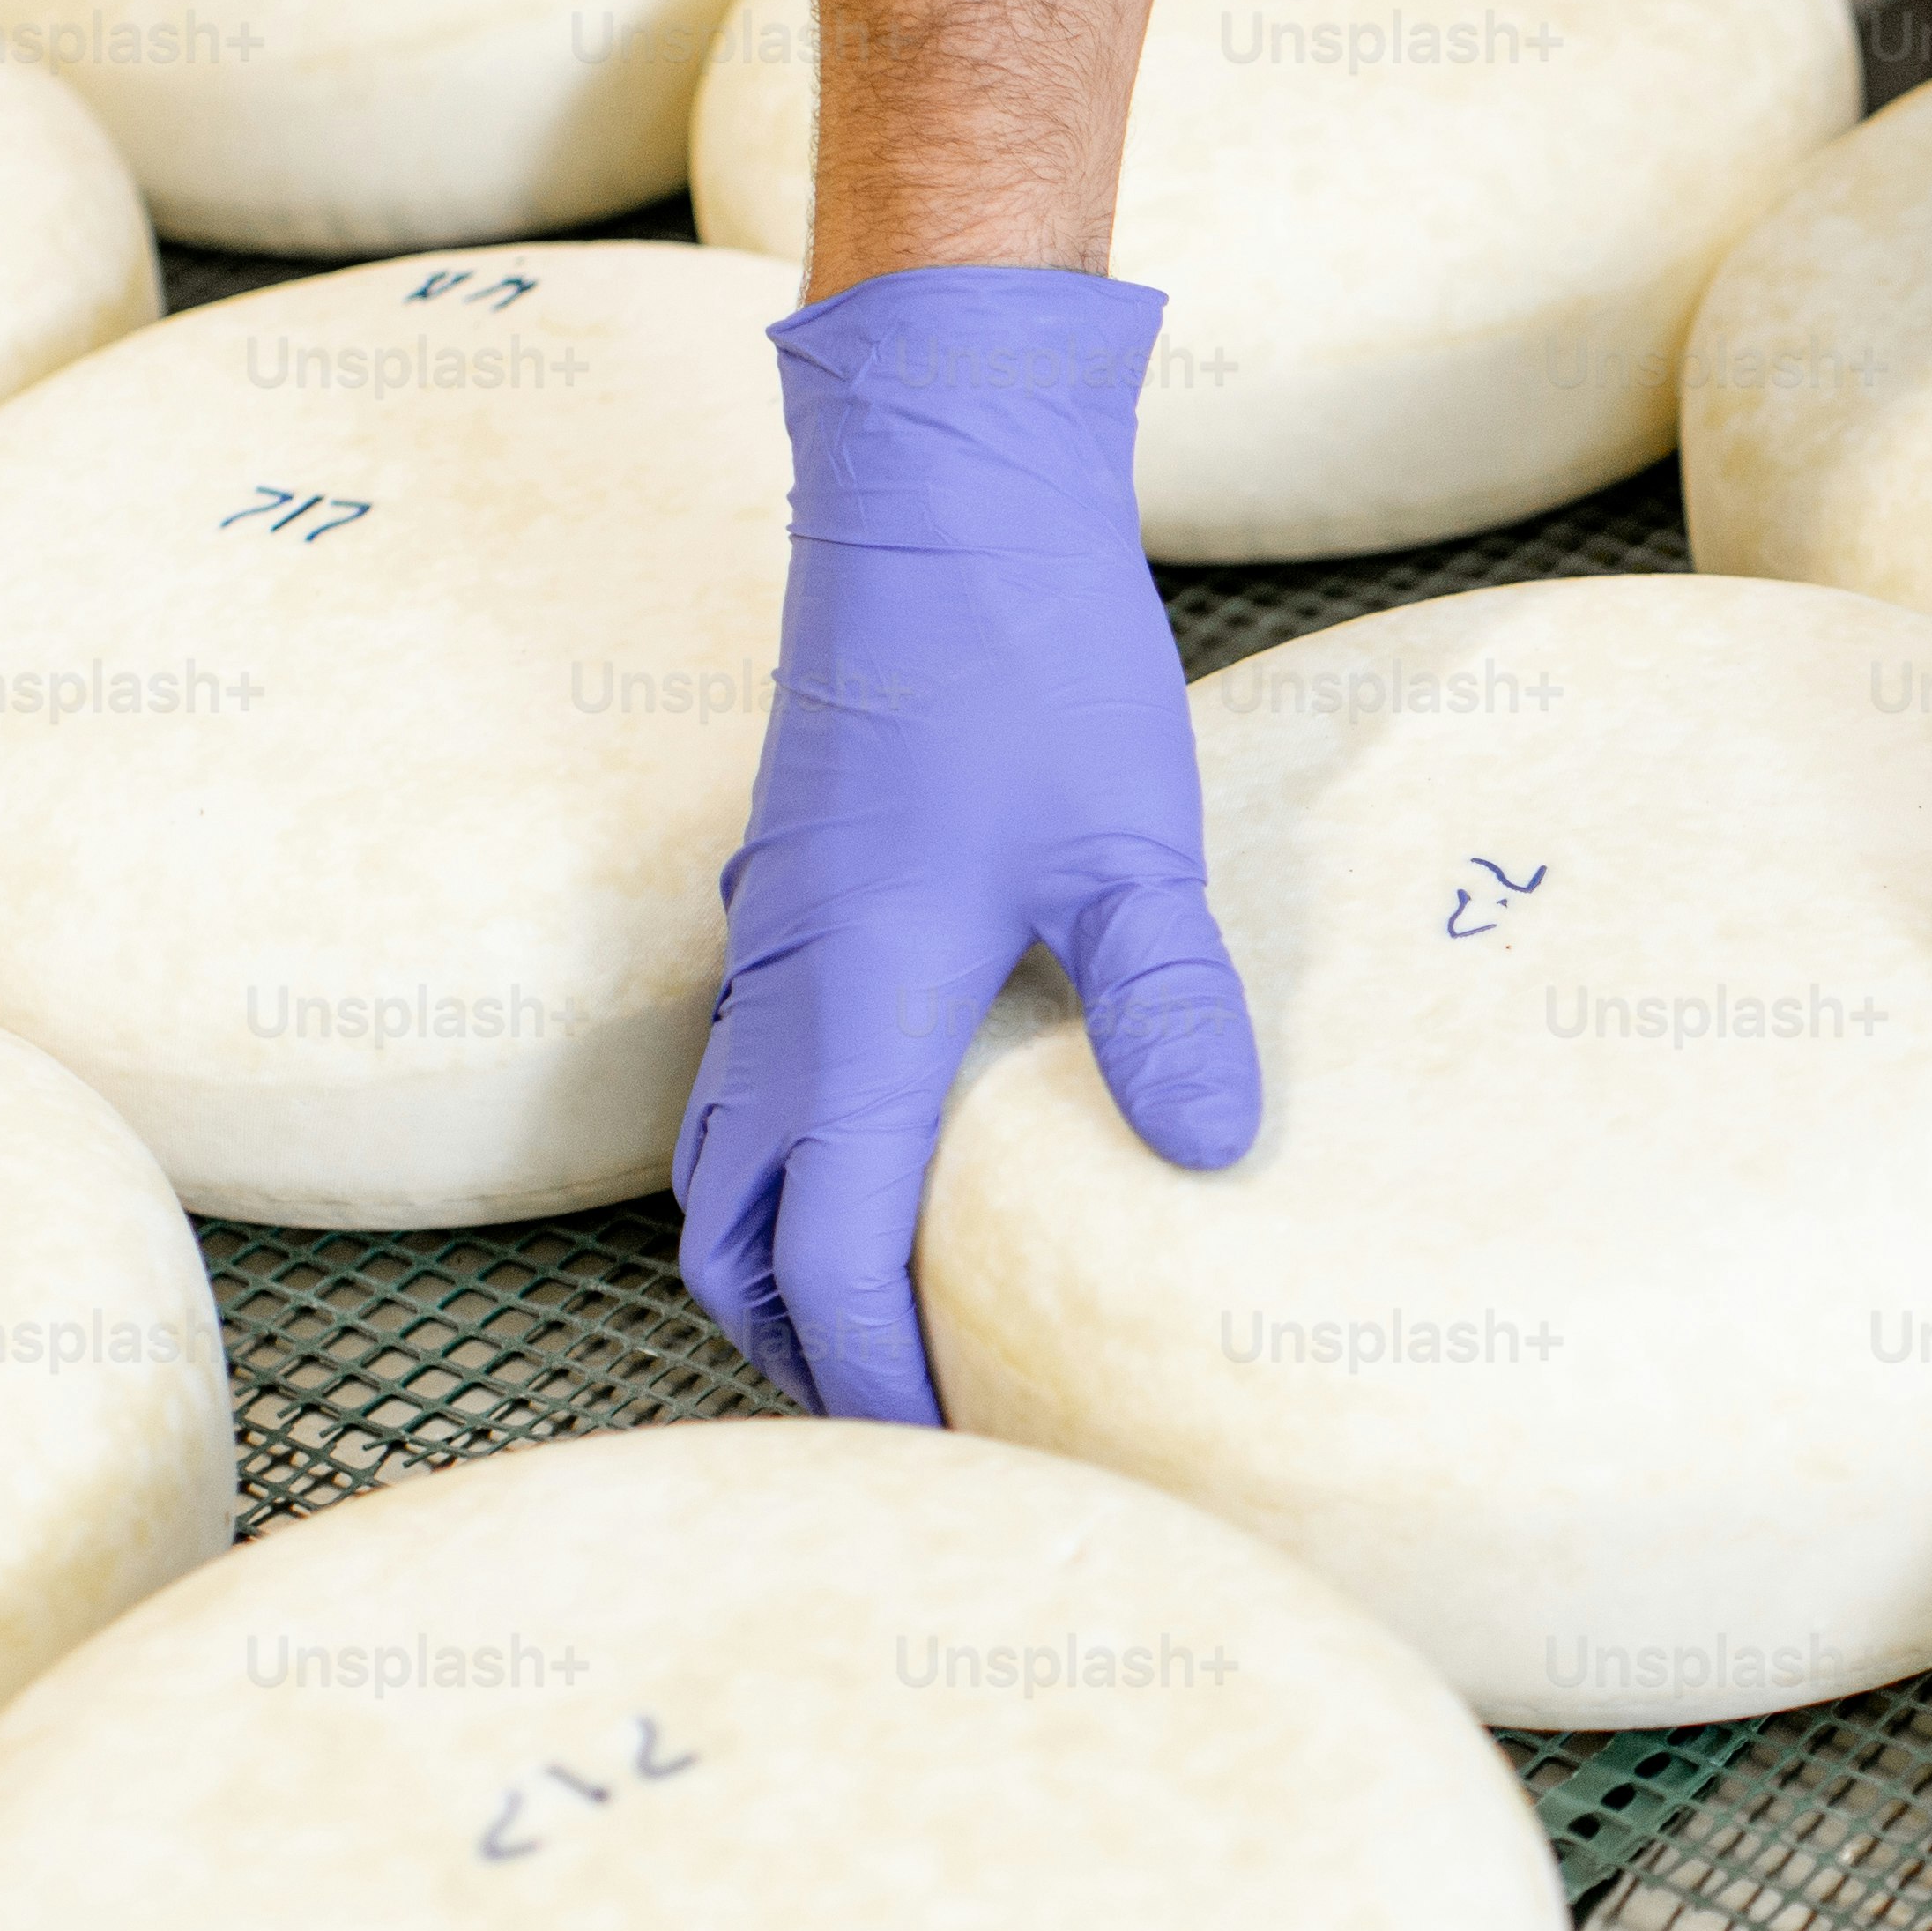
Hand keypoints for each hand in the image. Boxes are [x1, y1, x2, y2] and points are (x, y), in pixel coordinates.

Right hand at [677, 269, 1257, 1424]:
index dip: (883, 1372)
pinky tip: (876, 1144)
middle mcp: (784, 987)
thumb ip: (1166, 1005)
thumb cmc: (1032, 654)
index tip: (957, 1445)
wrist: (936, 485)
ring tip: (880, 1314)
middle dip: (803, 1344)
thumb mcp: (1132, 842)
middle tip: (909, 1412)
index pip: (828, 1255)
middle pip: (735, 1232)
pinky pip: (745, 1067)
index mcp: (855, 1004)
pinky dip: (780, 1154)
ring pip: (722, 1149)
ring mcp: (773, 934)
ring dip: (777, 1252)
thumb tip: (1209, 1152)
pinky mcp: (794, 885)